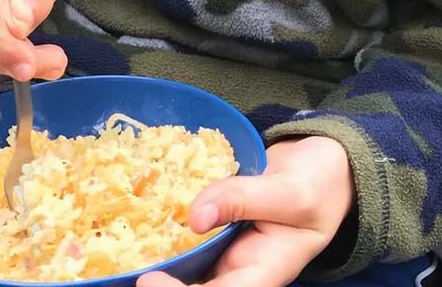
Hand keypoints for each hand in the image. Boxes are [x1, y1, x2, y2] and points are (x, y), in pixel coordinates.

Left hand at [138, 137, 353, 286]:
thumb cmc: (320, 183)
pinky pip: (184, 239)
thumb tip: (195, 215)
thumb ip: (244, 198)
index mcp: (265, 273)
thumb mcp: (291, 189)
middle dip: (160, 285)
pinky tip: (136, 220)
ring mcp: (224, 251)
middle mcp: (240, 270)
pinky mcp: (214, 228)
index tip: (148, 281)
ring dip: (153, 261)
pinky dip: (160, 232)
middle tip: (122, 270)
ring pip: (183, 269)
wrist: (324, 167)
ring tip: (116, 255)